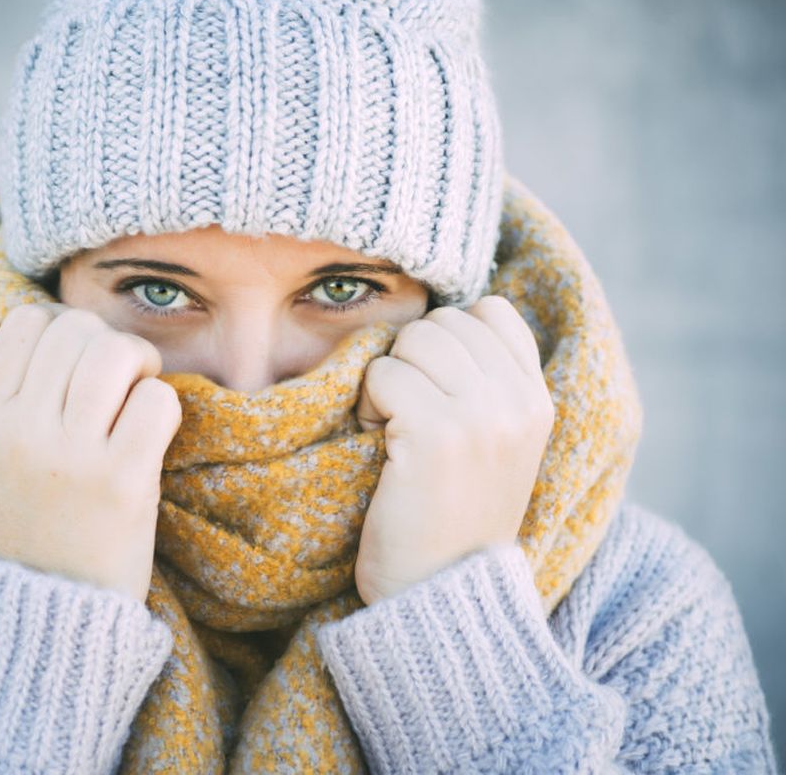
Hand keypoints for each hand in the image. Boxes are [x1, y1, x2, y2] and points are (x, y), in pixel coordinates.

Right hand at [0, 304, 181, 602]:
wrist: (36, 624)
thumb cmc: (19, 539)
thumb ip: (6, 406)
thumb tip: (46, 337)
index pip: (27, 323)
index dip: (63, 326)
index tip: (78, 357)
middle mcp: (24, 430)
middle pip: (77, 329)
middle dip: (108, 342)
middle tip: (122, 376)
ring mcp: (73, 455)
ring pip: (116, 353)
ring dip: (139, 364)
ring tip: (139, 394)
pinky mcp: (122, 481)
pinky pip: (157, 401)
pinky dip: (163, 406)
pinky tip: (152, 434)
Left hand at [352, 296, 553, 604]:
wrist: (438, 594)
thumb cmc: (450, 519)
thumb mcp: (494, 446)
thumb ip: (487, 385)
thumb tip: (441, 321)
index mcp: (537, 401)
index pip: (491, 312)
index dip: (447, 340)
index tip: (435, 389)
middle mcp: (519, 402)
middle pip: (442, 322)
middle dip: (410, 362)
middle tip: (407, 418)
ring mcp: (482, 416)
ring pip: (411, 341)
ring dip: (387, 381)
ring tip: (396, 433)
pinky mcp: (437, 433)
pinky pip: (382, 375)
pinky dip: (368, 406)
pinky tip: (382, 447)